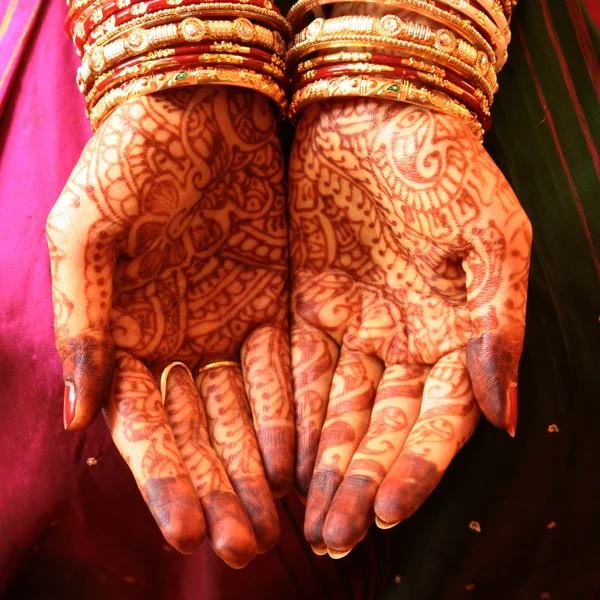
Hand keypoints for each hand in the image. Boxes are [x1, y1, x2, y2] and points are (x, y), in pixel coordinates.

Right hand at [46, 87, 293, 564]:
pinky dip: (289, 414)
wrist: (199, 110)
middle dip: (220, 489)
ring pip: (243, 413)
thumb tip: (80, 414)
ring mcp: (225, 327)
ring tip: (277, 520)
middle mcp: (175, 342)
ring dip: (257, 467)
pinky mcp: (271, 306)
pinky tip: (299, 458)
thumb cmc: (130, 160)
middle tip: (246, 545)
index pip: (145, 426)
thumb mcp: (84, 233)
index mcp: (123, 336)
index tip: (189, 532)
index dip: (166, 480)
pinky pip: (283, 371)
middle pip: (199, 432)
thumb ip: (83, 321)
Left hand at [289, 99, 531, 555]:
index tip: (389, 509)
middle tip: (334, 536)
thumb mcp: (492, 240)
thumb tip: (506, 415)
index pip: (439, 419)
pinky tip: (277, 458)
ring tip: (304, 517)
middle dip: (359, 482)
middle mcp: (403, 343)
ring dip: (321, 464)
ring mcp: (352, 329)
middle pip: (381, 428)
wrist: (376, 117)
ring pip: (335, 412)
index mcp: (455, 336)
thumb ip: (500, 327)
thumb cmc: (444, 170)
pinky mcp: (305, 308)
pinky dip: (288, 416)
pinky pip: (295, 372)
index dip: (417, 466)